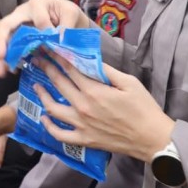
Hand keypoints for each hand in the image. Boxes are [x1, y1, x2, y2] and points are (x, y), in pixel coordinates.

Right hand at [0, 0, 91, 76]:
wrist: (65, 17)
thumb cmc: (66, 13)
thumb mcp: (71, 13)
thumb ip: (66, 25)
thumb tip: (59, 40)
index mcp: (37, 4)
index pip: (38, 20)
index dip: (45, 32)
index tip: (53, 44)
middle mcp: (22, 13)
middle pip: (6, 25)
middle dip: (1, 41)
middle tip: (1, 57)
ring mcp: (17, 25)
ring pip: (3, 38)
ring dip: (0, 55)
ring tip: (2, 71)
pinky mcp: (17, 36)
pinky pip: (8, 47)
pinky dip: (7, 59)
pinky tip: (10, 70)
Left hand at [33, 50, 173, 161]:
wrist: (152, 138)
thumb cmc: (144, 108)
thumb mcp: (129, 82)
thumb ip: (107, 71)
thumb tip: (90, 60)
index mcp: (94, 91)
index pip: (70, 69)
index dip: (58, 57)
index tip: (48, 48)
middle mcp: (83, 107)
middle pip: (59, 84)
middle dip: (47, 68)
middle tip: (38, 59)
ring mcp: (81, 125)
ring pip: (53, 108)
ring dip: (42, 95)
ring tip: (36, 85)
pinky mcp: (84, 140)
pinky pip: (60, 135)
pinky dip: (49, 126)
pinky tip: (43, 117)